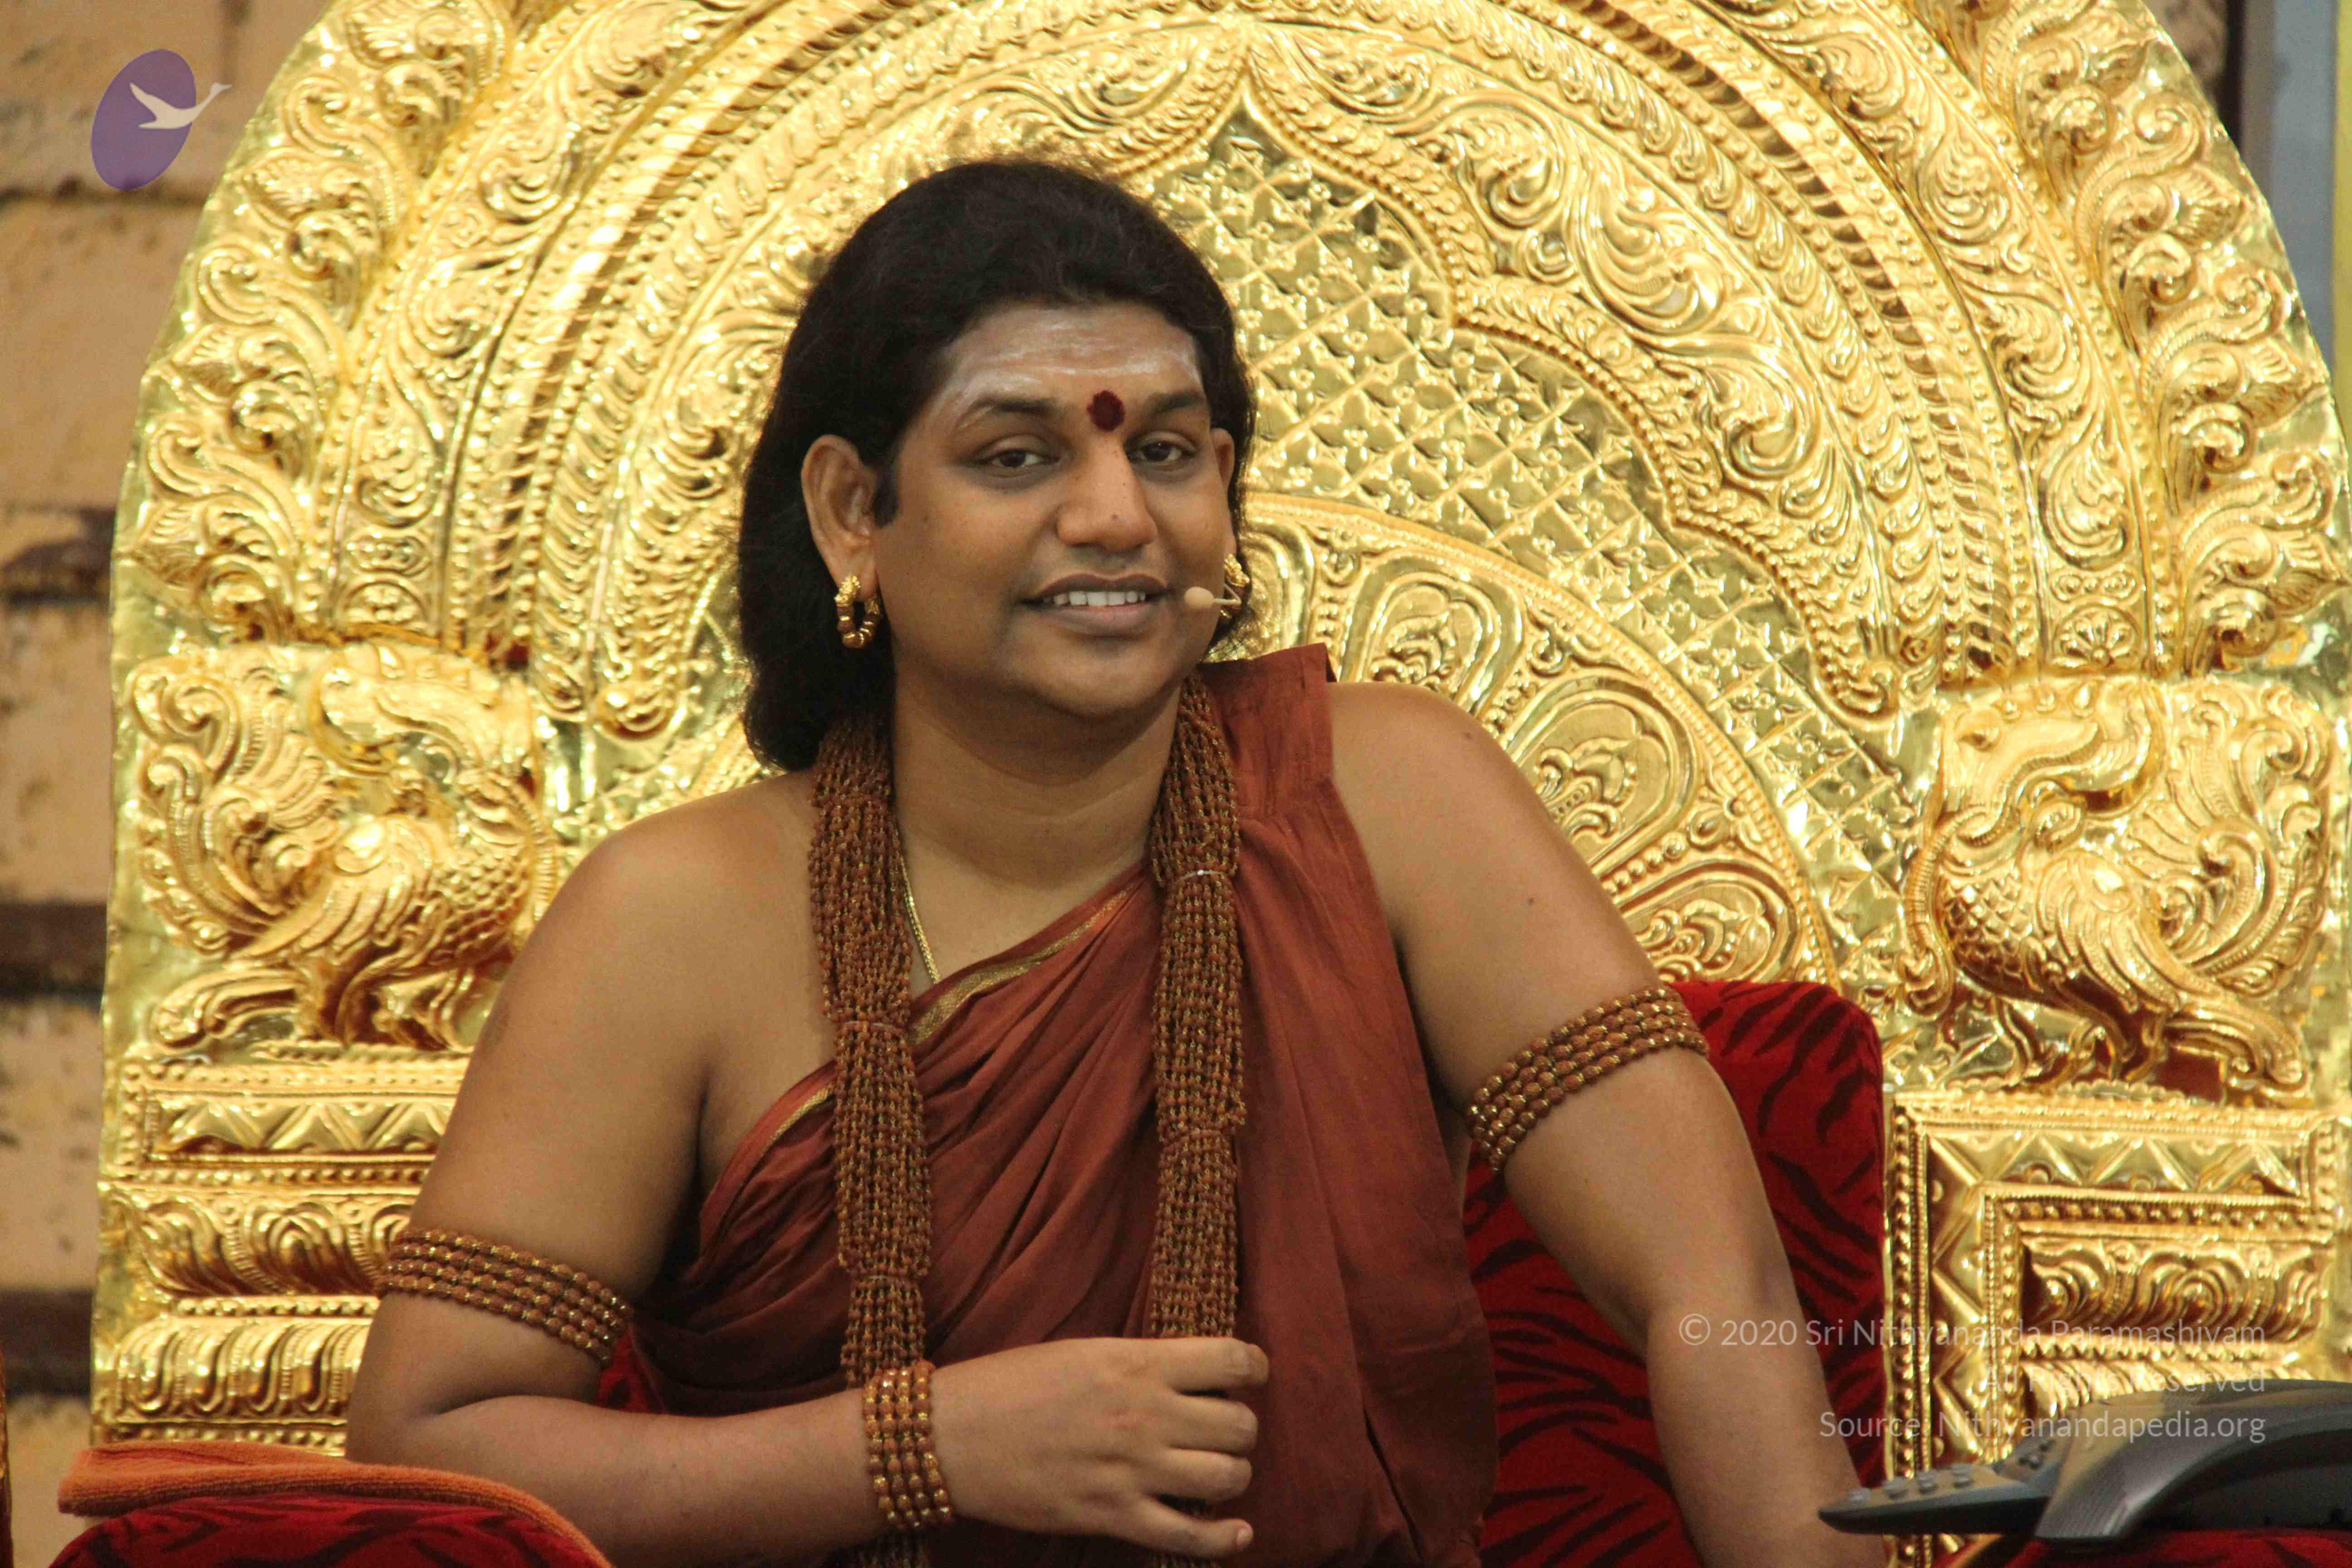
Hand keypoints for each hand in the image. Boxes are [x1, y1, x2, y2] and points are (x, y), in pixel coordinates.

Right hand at [928, 1336, 1267, 1556]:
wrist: (954, 1434)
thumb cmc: (1013, 1384)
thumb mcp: (1086, 1351)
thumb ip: (1142, 1361)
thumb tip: (1193, 1372)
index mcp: (1138, 1363)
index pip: (1232, 1360)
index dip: (1254, 1368)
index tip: (1249, 1376)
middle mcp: (1146, 1414)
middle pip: (1240, 1425)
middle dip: (1240, 1429)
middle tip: (1218, 1431)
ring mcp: (1132, 1468)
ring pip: (1228, 1477)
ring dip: (1231, 1476)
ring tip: (1213, 1472)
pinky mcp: (1113, 1515)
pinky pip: (1191, 1536)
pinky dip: (1224, 1538)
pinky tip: (1236, 1530)